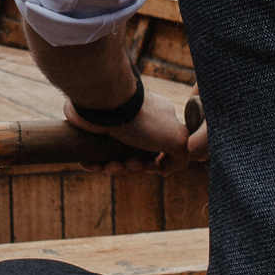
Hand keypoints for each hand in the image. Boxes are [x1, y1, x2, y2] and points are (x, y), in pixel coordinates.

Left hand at [64, 90, 205, 172]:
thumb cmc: (143, 120)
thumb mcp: (177, 139)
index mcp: (157, 120)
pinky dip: (95, 164)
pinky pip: (93, 155)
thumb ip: (182, 157)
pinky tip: (95, 165)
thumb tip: (164, 170)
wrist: (106, 104)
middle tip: (130, 163)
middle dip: (134, 166)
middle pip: (135, 156)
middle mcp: (136, 122)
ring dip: (115, 167)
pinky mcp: (92, 131)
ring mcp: (113, 126)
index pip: (158, 149)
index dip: (155, 164)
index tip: (153, 166)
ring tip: (112, 165)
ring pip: (114, 157)